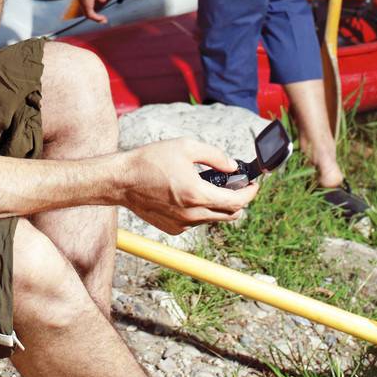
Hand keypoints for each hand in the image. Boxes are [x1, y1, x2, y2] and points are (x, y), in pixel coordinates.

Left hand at [78, 0, 107, 22]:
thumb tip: (102, 0)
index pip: (86, 7)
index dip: (93, 12)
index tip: (101, 15)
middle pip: (87, 13)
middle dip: (95, 18)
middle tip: (103, 20)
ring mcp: (82, 1)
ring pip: (88, 15)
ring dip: (96, 19)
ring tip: (103, 21)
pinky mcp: (86, 3)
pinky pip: (90, 15)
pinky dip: (96, 18)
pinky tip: (102, 19)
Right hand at [121, 139, 259, 232]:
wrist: (122, 180)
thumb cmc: (151, 160)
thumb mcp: (186, 147)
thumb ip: (214, 156)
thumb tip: (232, 166)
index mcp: (197, 194)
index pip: (236, 202)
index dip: (249, 193)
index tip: (254, 185)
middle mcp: (192, 214)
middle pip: (230, 215)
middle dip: (239, 201)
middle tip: (238, 187)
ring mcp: (182, 224)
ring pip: (213, 219)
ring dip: (219, 206)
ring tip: (210, 187)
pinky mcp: (173, 229)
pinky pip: (196, 222)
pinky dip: (200, 211)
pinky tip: (188, 195)